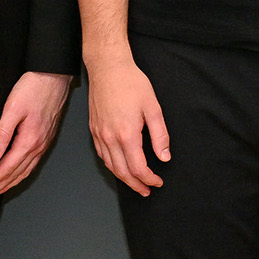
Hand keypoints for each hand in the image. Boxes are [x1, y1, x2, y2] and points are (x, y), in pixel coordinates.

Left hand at [0, 70, 72, 206]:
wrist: (54, 76)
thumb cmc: (34, 87)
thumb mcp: (12, 108)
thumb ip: (2, 134)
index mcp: (29, 142)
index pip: (5, 170)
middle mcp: (37, 147)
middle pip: (13, 177)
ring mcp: (42, 144)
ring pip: (22, 173)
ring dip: (6, 186)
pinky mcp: (43, 139)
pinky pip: (29, 165)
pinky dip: (18, 176)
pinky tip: (12, 177)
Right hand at [87, 48, 169, 194]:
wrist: (108, 68)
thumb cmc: (131, 83)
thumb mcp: (153, 108)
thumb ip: (160, 135)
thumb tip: (164, 156)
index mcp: (126, 134)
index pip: (138, 168)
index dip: (149, 179)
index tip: (158, 182)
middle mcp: (110, 138)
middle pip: (122, 172)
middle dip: (136, 185)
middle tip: (147, 190)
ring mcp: (99, 134)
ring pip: (110, 166)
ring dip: (123, 178)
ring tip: (135, 183)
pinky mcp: (93, 129)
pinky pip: (102, 155)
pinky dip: (112, 165)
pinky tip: (119, 166)